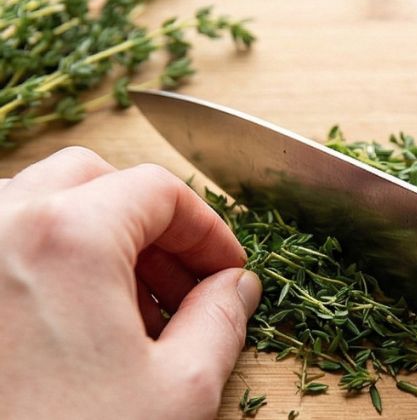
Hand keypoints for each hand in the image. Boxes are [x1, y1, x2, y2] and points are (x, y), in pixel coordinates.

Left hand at [0, 147, 260, 419]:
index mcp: (67, 235)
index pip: (157, 190)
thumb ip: (219, 321)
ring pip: (28, 207)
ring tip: (116, 313)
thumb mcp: (179, 392)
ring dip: (84, 239)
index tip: (224, 275)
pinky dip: (31, 267)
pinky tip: (58, 331)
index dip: (206, 231)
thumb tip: (233, 290)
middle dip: (142, 223)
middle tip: (174, 287)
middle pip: (87, 180)